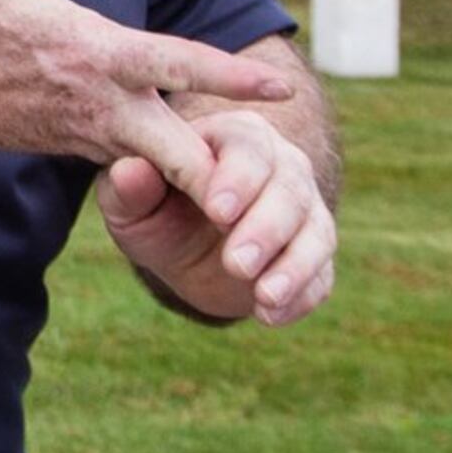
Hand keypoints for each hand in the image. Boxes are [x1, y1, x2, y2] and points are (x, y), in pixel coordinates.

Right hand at [0, 0, 297, 216]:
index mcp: (91, 52)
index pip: (176, 64)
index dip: (230, 76)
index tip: (278, 84)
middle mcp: (100, 103)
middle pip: (184, 154)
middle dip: (228, 173)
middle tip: (273, 184)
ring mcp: (91, 133)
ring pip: (166, 170)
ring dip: (206, 177)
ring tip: (254, 187)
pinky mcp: (80, 148)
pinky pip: (140, 168)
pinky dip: (172, 174)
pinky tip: (202, 175)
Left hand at [99, 105, 337, 325]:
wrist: (184, 250)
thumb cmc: (154, 208)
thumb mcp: (131, 201)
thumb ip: (130, 186)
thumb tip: (130, 171)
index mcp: (233, 136)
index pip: (247, 148)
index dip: (237, 179)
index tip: (216, 212)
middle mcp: (281, 165)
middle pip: (289, 190)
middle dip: (265, 229)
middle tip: (237, 263)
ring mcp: (306, 210)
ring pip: (316, 232)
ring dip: (293, 266)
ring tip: (263, 297)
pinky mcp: (315, 253)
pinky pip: (321, 274)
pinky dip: (301, 296)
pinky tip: (270, 316)